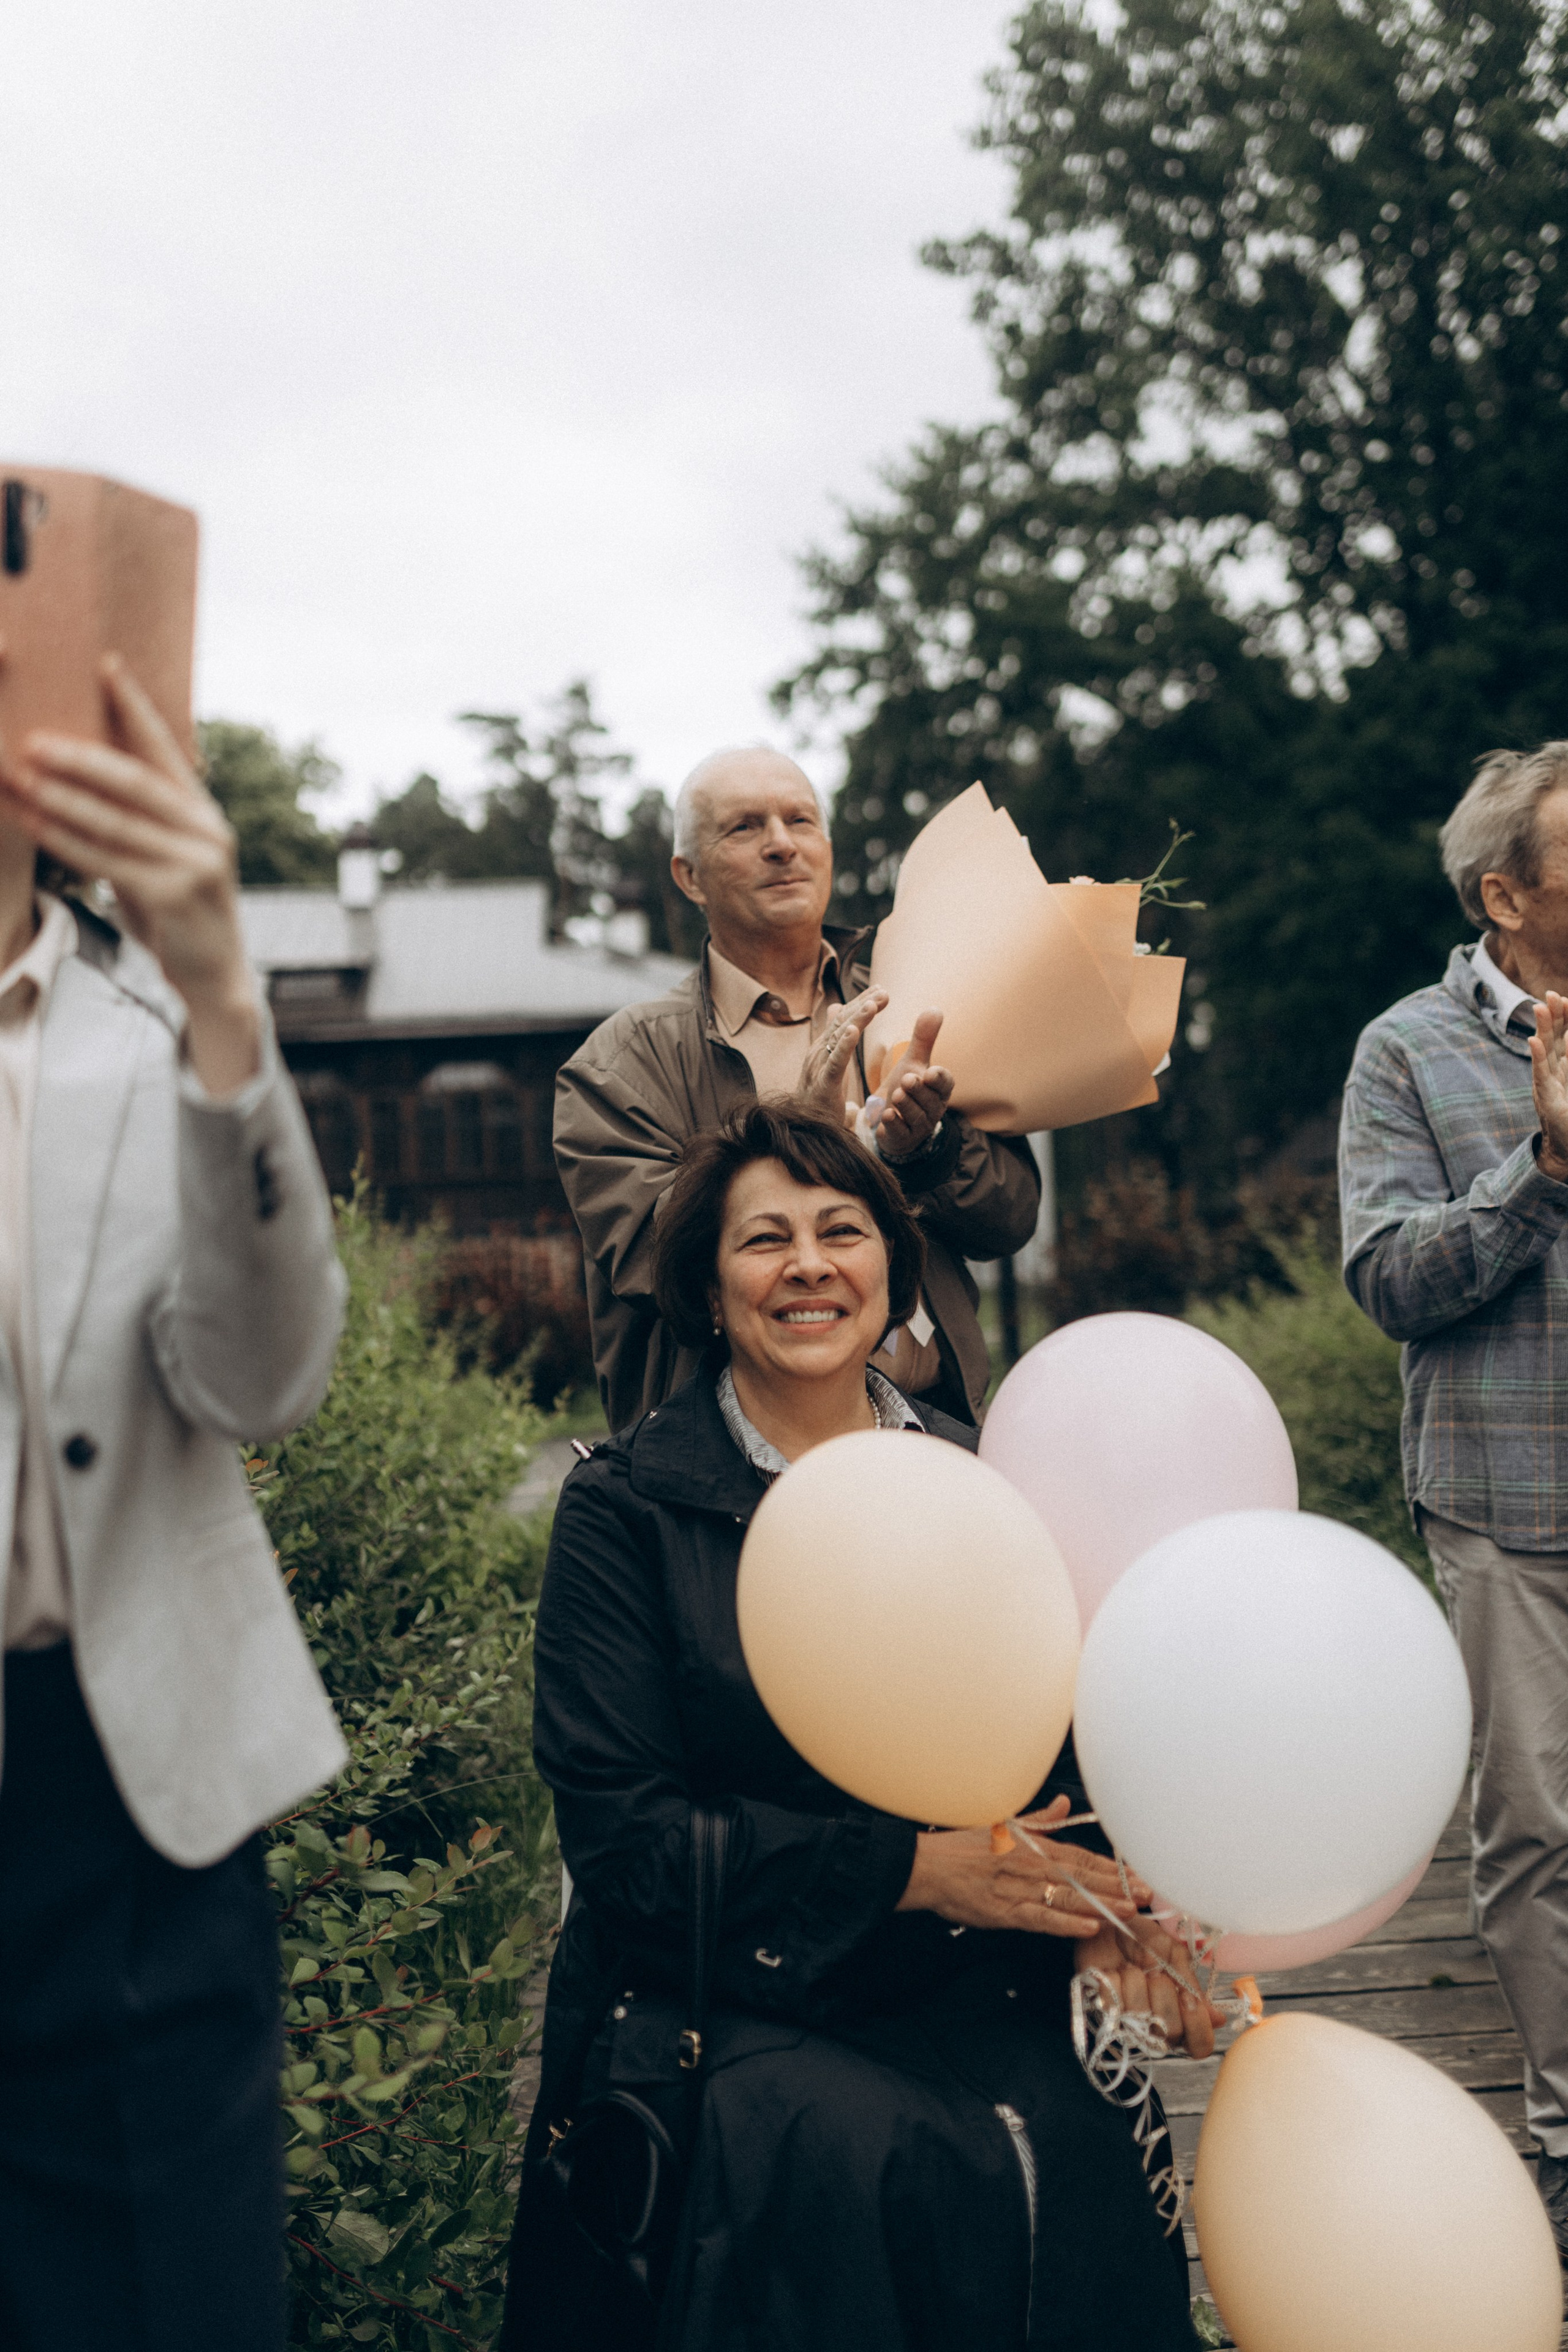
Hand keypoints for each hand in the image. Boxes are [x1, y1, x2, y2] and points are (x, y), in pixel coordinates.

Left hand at [0, 654, 260, 1094]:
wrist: (214, 977)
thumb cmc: (178, 913)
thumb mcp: (164, 858)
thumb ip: (139, 822)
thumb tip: (80, 777)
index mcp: (204, 812)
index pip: (166, 748)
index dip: (135, 705)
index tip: (106, 664)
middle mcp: (207, 830)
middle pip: (136, 781)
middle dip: (81, 757)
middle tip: (33, 739)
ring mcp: (197, 863)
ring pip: (118, 821)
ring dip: (62, 798)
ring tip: (21, 777)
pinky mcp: (178, 895)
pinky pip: (110, 861)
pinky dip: (68, 841)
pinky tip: (36, 822)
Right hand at [796, 986, 886, 1123]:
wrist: (803, 1132)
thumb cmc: (818, 1099)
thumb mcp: (830, 1066)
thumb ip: (835, 1042)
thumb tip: (837, 1014)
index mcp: (822, 1048)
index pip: (843, 1019)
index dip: (861, 1003)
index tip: (881, 990)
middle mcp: (817, 1053)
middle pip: (842, 1022)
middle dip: (863, 1005)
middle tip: (883, 991)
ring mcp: (818, 1067)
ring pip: (839, 1037)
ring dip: (857, 1018)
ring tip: (873, 1003)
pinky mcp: (823, 1084)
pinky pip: (835, 1062)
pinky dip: (844, 1045)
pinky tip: (853, 1030)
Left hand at [867, 1009, 954, 1157]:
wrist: (893, 1120)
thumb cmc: (907, 1088)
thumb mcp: (914, 1062)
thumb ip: (923, 1038)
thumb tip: (935, 1008)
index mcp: (938, 1089)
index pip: (946, 1083)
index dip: (940, 1079)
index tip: (931, 1072)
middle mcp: (933, 1108)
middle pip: (930, 1100)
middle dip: (919, 1090)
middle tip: (908, 1080)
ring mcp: (918, 1125)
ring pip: (916, 1116)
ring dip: (906, 1105)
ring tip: (896, 1094)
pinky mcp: (903, 1138)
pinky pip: (901, 1132)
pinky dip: (894, 1124)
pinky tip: (886, 1116)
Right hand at [895, 1794, 1147, 1938]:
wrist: (928, 1867)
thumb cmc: (963, 1848)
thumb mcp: (1003, 1826)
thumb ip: (1038, 1820)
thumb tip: (1063, 1805)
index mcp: (1034, 1847)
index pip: (1082, 1857)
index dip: (1112, 1867)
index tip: (1139, 1874)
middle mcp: (1033, 1866)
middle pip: (1083, 1877)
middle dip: (1117, 1887)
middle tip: (1148, 1896)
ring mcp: (1021, 1889)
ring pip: (1069, 1898)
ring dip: (1102, 1903)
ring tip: (1130, 1910)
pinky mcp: (1006, 1912)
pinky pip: (1042, 1918)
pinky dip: (1066, 1922)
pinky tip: (1089, 1926)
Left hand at [1074, 1916, 1227, 2060]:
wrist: (1107, 1921)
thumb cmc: (1142, 1938)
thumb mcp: (1174, 1954)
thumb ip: (1190, 1984)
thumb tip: (1218, 2019)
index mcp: (1182, 2014)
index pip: (1200, 2045)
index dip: (1197, 2025)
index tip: (1188, 1998)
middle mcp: (1157, 2026)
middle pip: (1172, 2033)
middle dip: (1164, 1995)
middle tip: (1155, 1973)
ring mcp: (1129, 2023)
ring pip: (1140, 2021)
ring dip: (1137, 1984)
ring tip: (1131, 1967)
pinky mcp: (1102, 2013)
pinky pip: (1112, 2008)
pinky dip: (1114, 1981)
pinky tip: (1113, 1971)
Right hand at [1532, 992, 1567, 1182]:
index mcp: (1565, 1067)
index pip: (1565, 1036)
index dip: (1566, 1018)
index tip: (1565, 998)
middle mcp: (1555, 1072)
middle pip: (1553, 1038)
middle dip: (1553, 1015)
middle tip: (1550, 994)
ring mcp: (1548, 1085)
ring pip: (1545, 1051)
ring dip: (1542, 1028)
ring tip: (1539, 1007)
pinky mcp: (1546, 1100)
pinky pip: (1541, 1075)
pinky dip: (1536, 1058)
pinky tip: (1533, 1042)